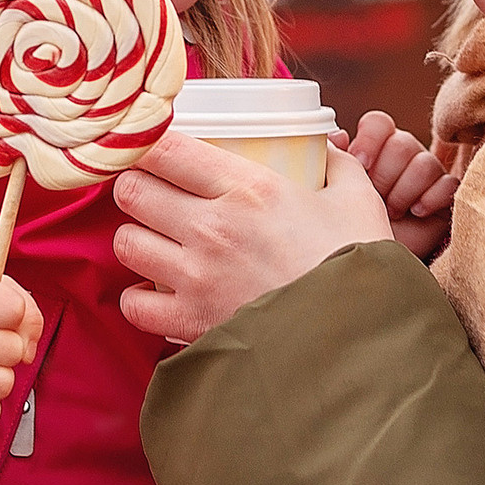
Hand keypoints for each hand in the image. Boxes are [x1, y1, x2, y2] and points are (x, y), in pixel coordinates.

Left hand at [112, 129, 393, 343]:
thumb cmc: (358, 266)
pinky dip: (141, 297)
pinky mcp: (191, 321)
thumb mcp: (357, 199)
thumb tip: (326, 148)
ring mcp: (196, 277)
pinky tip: (161, 290)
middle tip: (154, 192)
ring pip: (126, 242)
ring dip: (138, 238)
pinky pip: (134, 303)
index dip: (149, 143)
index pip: (164, 147)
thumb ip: (336, 165)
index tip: (155, 149)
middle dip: (138, 186)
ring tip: (159, 240)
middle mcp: (212, 227)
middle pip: (131, 190)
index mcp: (249, 187)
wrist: (357, 341)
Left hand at [340, 111, 456, 258]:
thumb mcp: (337, 194)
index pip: (379, 123)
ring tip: (392, 211)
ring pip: (425, 163)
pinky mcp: (446, 196)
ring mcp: (427, 175)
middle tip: (376, 195)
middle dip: (386, 173)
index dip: (371, 138)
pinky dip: (430, 198)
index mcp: (375, 149)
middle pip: (402, 142)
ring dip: (404, 190)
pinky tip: (416, 212)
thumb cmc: (353, 229)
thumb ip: (336, 162)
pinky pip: (448, 184)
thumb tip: (336, 137)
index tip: (361, 163)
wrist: (376, 264)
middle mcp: (403, 157)